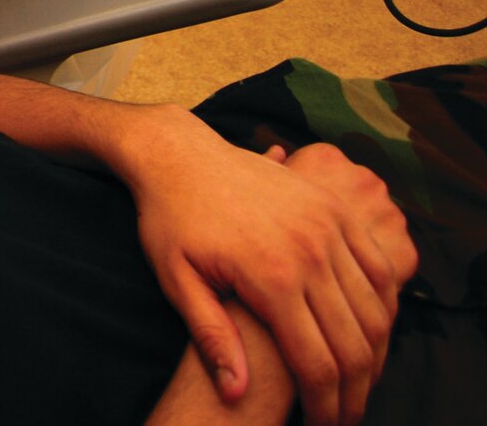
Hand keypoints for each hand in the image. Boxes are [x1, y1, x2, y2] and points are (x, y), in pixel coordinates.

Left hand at [122, 114, 410, 425]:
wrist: (178, 153)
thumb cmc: (169, 219)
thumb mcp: (176, 279)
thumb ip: (211, 337)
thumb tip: (236, 392)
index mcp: (270, 275)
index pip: (315, 362)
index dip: (324, 406)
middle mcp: (310, 250)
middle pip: (354, 343)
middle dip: (355, 392)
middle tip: (344, 418)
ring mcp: (328, 225)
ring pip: (376, 309)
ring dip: (376, 354)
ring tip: (359, 383)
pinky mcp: (335, 209)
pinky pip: (379, 267)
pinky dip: (383, 306)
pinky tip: (369, 333)